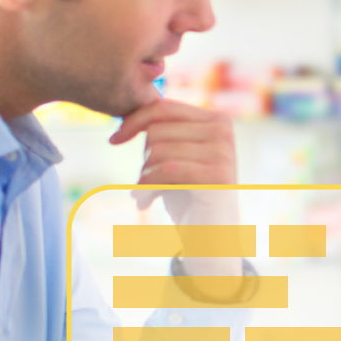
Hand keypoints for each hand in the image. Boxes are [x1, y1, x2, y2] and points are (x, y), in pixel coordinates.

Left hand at [111, 99, 239, 276]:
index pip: (164, 108)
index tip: (115, 139)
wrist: (210, 236)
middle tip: (145, 182)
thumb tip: (131, 104)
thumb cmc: (189, 195)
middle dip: (143, 158)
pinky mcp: (219, 176)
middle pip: (158, 131)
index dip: (134, 121)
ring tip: (147, 193)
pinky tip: (146, 201)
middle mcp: (225, 132)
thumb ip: (164, 130)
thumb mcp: (176, 156)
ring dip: (144, 176)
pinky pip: (167, 170)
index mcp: (217, 120)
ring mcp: (225, 153)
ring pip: (159, 151)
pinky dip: (149, 187)